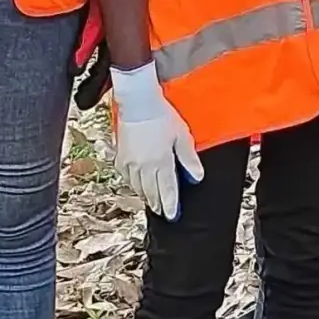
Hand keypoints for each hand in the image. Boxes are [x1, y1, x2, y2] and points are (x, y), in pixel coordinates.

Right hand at [108, 64, 201, 217]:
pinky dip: (134, 184)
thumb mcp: (182, 137)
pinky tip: (139, 185)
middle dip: (158, 204)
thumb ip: (189, 159)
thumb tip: (197, 177)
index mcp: (160, 163)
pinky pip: (127, 178)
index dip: (170, 205)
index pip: (166, 191)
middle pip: (151, 193)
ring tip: (153, 201)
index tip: (173, 215)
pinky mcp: (120, 158)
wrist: (138, 104)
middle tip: (163, 212)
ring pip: (138, 188)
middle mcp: (143, 167)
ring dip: (146, 196)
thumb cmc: (162, 117)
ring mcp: (130, 164)